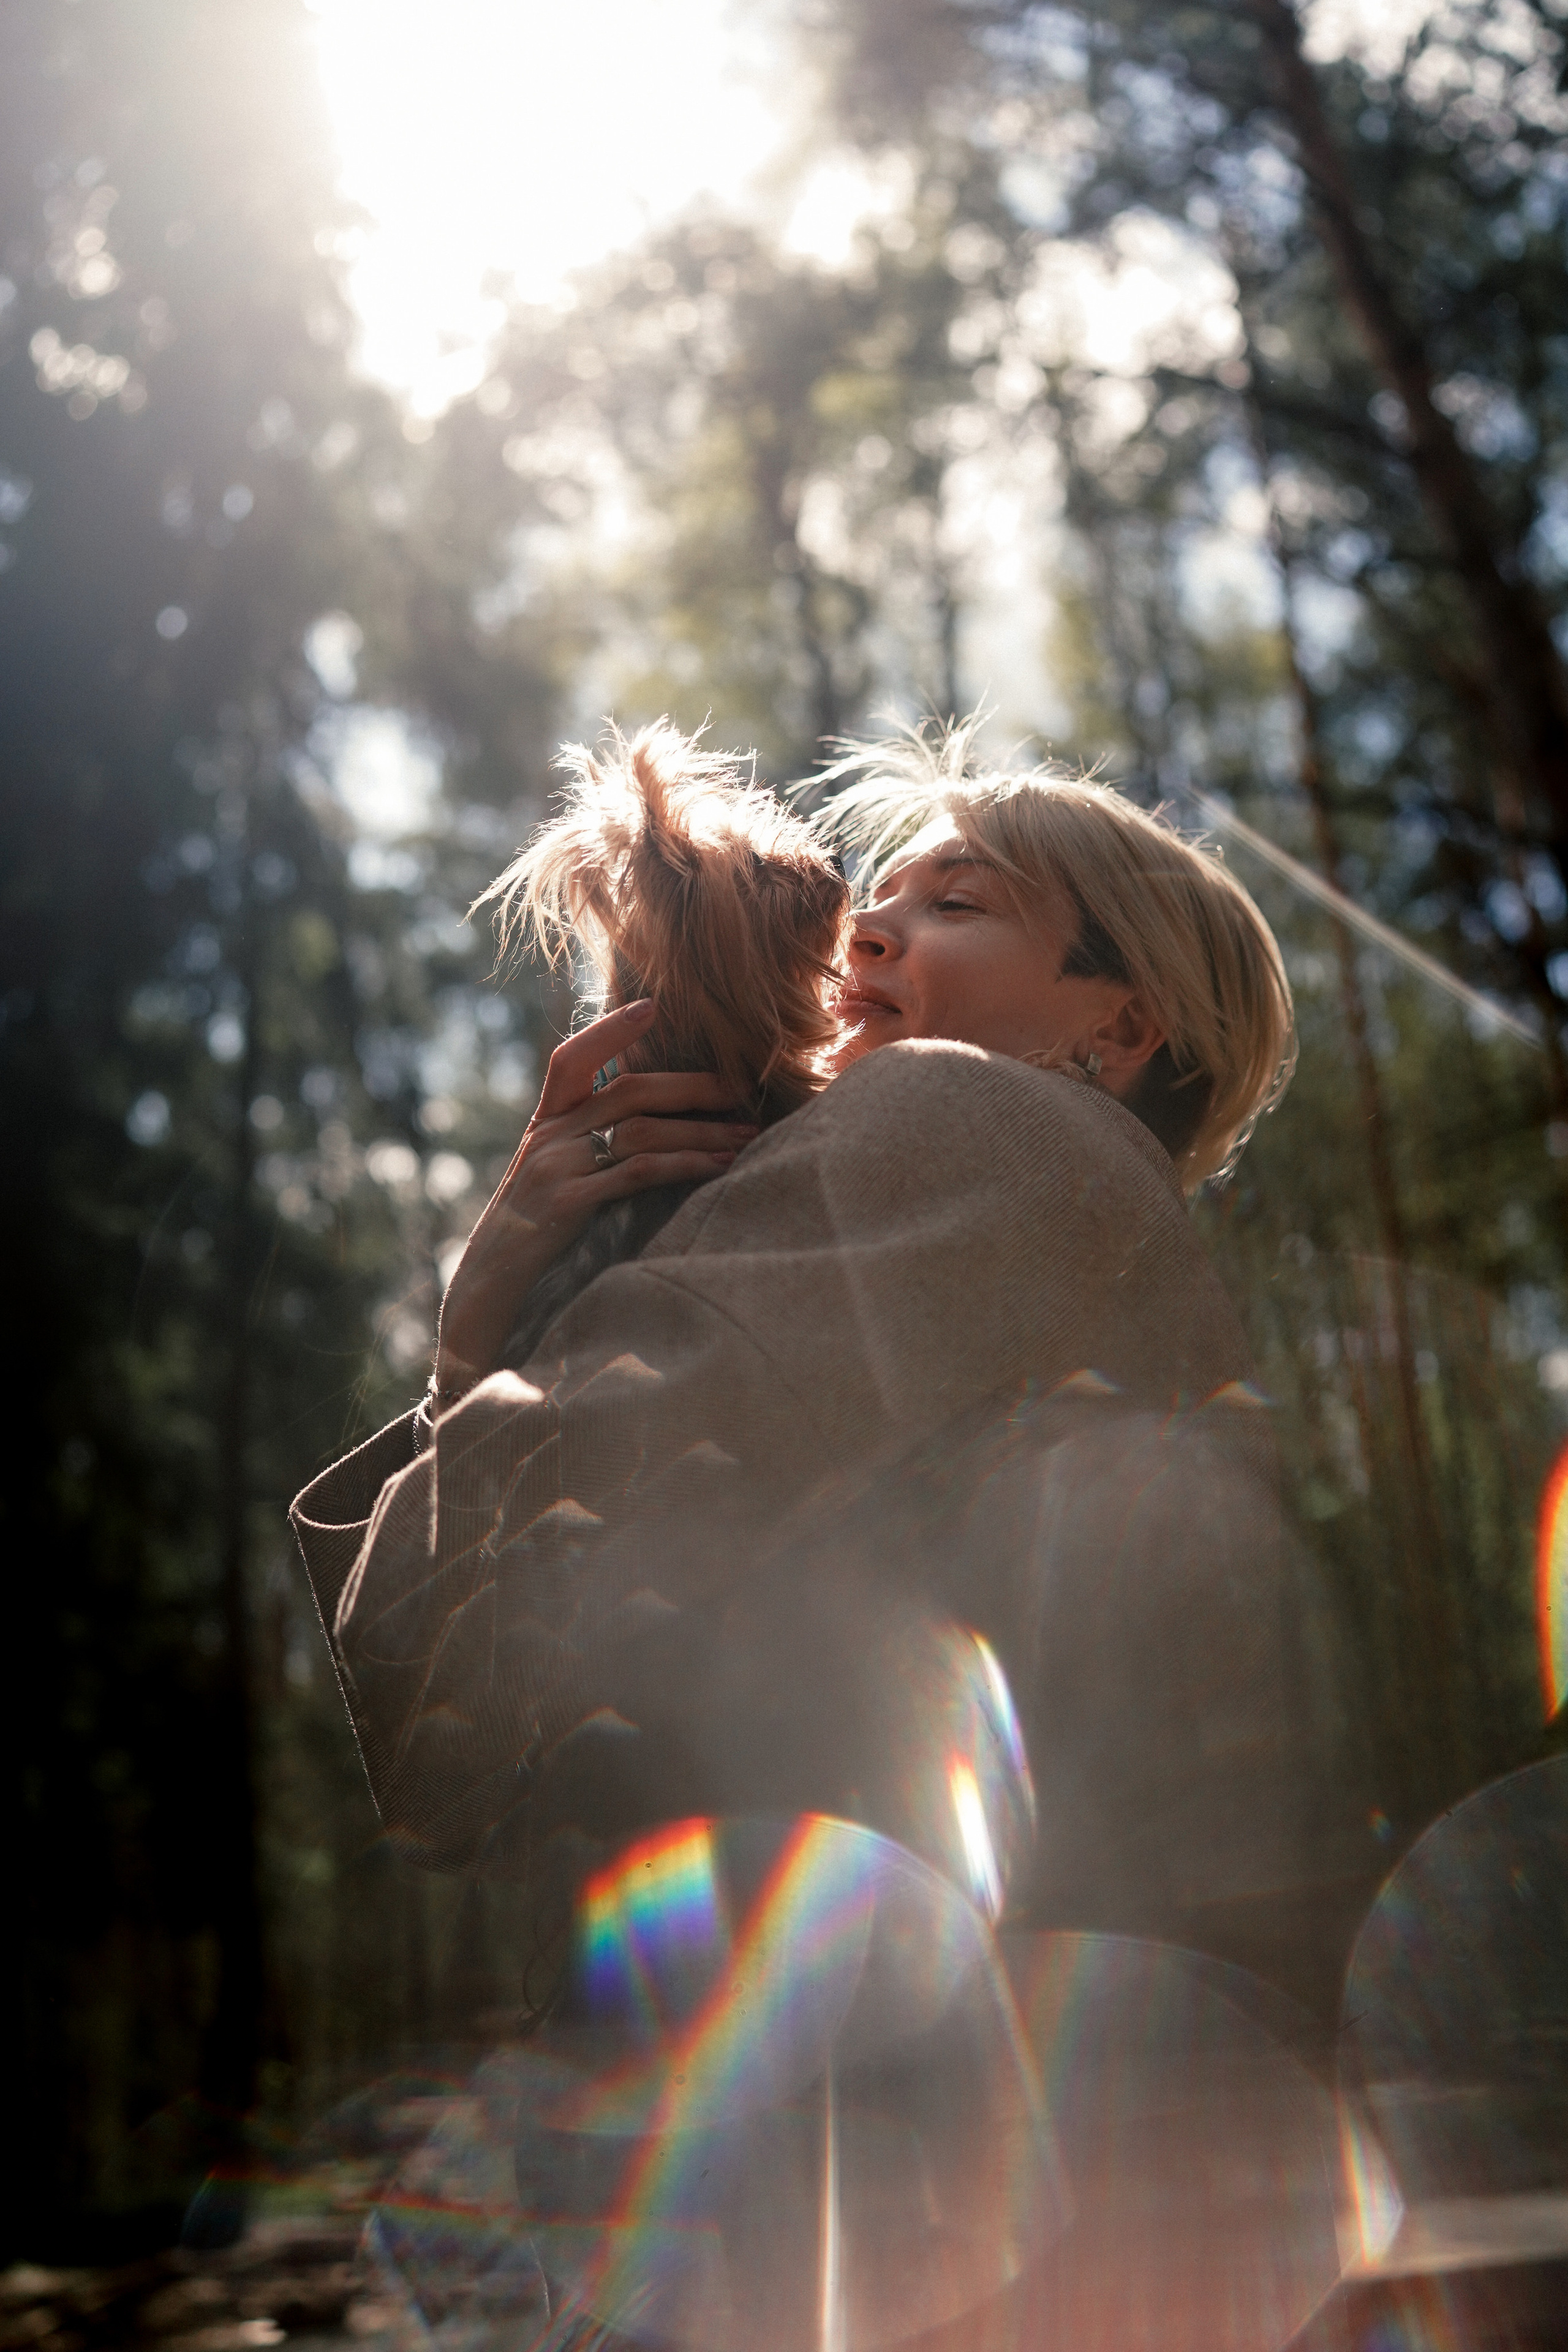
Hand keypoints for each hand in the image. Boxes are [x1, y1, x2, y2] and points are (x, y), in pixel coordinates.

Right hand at [433, 999, 754, 1403]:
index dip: (609, 1029)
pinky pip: (637, 1171)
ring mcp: (555, 1168)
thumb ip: (588, 1154)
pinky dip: (685, 1164)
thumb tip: (653, 1132)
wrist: (485, 1298)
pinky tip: (720, 1168)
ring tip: (749, 1136)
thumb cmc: (530, 1246)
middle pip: (627, 1089)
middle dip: (693, 1086)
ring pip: (640, 1127)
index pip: (571, 1060)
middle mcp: (548, 1138)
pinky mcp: (569, 1205)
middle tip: (744, 1089)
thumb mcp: (552, 1187)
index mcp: (544, 1127)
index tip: (652, 1005)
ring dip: (703, 1130)